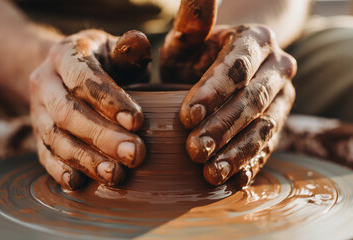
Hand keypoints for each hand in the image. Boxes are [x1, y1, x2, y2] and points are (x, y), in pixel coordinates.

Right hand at [30, 29, 151, 189]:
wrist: (61, 73)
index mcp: (64, 55)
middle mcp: (44, 83)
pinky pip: (44, 155)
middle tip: (134, 154)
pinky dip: (60, 171)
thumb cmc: (99, 61)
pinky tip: (79, 183)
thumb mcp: (111, 47)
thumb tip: (138, 44)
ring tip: (116, 174)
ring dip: (86, 159)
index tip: (137, 121)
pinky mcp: (36, 135)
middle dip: (102, 136)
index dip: (109, 100)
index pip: (84, 78)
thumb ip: (126, 50)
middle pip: (67, 113)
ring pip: (55, 138)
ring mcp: (37, 112)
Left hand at [160, 0, 296, 185]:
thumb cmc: (198, 53)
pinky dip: (250, 164)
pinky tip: (231, 181)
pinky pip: (268, 146)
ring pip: (263, 127)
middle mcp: (277, 68)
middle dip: (221, 127)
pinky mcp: (278, 123)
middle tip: (193, 150)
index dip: (212, 93)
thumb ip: (193, 21)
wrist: (226, 70)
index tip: (186, 116)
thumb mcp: (189, 38)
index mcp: (255, 40)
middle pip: (250, 101)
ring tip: (209, 172)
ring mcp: (282, 99)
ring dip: (236, 152)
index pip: (235, 67)